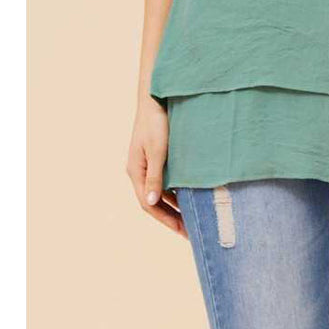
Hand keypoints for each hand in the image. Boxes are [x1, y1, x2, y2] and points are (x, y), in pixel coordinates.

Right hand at [126, 96, 186, 236]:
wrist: (155, 97)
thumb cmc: (156, 122)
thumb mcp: (158, 150)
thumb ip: (155, 176)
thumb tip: (152, 202)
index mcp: (136, 171)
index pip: (148, 204)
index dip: (165, 219)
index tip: (182, 231)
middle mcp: (139, 170)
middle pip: (154, 201)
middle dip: (170, 217)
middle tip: (189, 231)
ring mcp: (147, 163)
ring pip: (160, 191)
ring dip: (174, 204)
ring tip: (192, 217)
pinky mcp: (156, 156)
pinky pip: (165, 179)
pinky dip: (176, 190)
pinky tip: (190, 195)